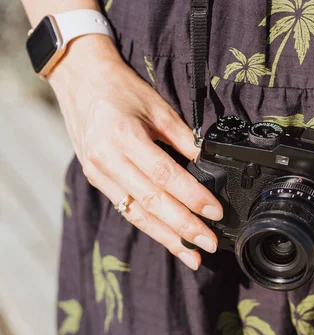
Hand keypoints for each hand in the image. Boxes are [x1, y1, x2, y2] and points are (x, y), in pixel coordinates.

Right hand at [49, 35, 221, 269]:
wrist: (78, 79)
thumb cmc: (120, 89)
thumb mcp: (157, 107)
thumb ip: (184, 137)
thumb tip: (209, 162)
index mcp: (124, 137)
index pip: (165, 175)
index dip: (192, 197)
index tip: (215, 212)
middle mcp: (108, 160)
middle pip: (151, 202)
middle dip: (183, 227)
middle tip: (209, 244)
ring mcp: (98, 173)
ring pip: (136, 213)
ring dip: (166, 238)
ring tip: (192, 255)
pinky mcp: (96, 180)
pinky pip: (126, 209)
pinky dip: (150, 226)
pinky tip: (168, 239)